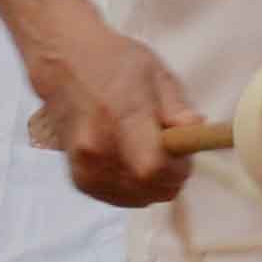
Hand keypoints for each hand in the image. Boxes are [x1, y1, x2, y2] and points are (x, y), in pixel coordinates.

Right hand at [24, 17, 201, 210]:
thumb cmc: (114, 63)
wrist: (64, 65)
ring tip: (151, 157)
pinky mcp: (78, 177)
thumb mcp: (155, 73)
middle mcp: (98, 146)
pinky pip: (118, 198)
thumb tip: (197, 130)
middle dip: (170, 177)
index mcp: (121, 116)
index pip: (154, 167)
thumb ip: (177, 107)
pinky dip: (133, 190)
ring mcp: (85, 164)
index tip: (183, 154)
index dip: (178, 168)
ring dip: (153, 185)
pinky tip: (134, 167)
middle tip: (171, 154)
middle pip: (148, 188)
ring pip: (136, 198)